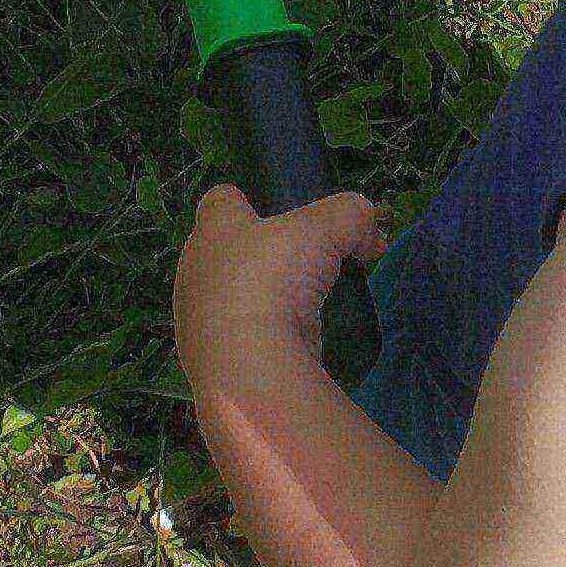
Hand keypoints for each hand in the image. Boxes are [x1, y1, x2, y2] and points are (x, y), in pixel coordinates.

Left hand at [173, 182, 386, 391]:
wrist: (248, 366)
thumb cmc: (272, 279)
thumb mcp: (323, 231)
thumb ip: (350, 217)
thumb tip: (369, 229)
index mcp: (212, 230)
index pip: (220, 200)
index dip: (247, 200)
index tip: (276, 211)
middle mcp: (196, 272)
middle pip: (226, 252)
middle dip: (262, 256)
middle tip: (303, 262)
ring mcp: (198, 322)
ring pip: (232, 300)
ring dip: (264, 301)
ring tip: (304, 306)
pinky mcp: (213, 362)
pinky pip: (241, 340)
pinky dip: (266, 339)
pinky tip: (294, 343)